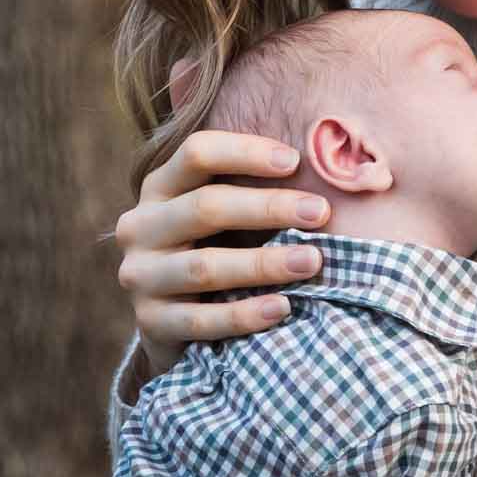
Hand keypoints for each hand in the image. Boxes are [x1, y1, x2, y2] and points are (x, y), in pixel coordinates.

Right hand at [112, 130, 331, 375]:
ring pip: (204, 267)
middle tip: (321, 213)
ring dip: (263, 264)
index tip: (296, 161)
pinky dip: (244, 314)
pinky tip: (283, 308)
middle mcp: (141, 226)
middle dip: (269, 208)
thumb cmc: (221, 244)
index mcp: (161, 186)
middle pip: (205, 207)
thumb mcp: (229, 210)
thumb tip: (334, 165)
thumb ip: (261, 186)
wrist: (176, 317)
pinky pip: (200, 320)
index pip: (197, 153)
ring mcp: (141, 276)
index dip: (246, 153)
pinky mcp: (150, 323)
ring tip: (313, 261)